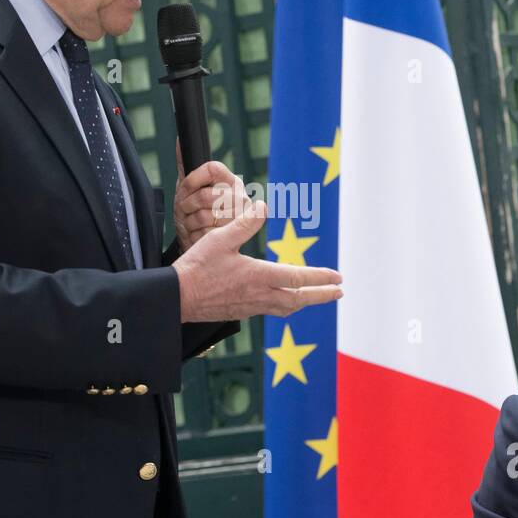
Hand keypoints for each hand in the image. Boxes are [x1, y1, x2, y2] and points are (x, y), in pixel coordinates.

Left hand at [172, 142, 250, 253]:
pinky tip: (196, 234)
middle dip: (187, 205)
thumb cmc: (195, 213)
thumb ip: (185, 165)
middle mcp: (240, 197)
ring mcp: (239, 218)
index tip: (185, 188)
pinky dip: (194, 235)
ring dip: (189, 222)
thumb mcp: (187, 189)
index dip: (193, 179)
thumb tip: (180, 140)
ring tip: (190, 223)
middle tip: (184, 210)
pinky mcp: (234, 237)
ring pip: (205, 215)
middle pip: (206, 195)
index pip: (213, 168)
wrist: (201, 244)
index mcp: (230, 181)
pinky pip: (206, 233)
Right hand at [172, 200, 342, 321]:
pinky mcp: (243, 312)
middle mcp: (260, 294)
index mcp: (258, 275)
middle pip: (299, 298)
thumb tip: (263, 206)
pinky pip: (273, 310)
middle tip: (339, 292)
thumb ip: (245, 223)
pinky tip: (285, 301)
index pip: (298, 278)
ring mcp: (252, 306)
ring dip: (305, 302)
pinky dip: (287, 305)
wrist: (177, 298)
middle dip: (321, 295)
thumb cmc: (197, 267)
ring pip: (287, 307)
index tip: (338, 278)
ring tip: (318, 297)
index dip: (320, 278)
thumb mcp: (220, 238)